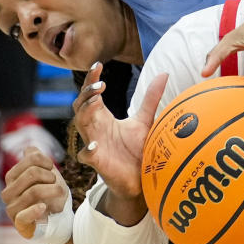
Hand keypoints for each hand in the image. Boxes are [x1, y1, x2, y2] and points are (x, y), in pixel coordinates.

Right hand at [1, 146, 69, 239]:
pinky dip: (35, 210)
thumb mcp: (47, 173)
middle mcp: (8, 192)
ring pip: (33, 192)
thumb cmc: (50, 193)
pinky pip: (23, 215)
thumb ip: (37, 159)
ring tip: (59, 192)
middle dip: (50, 177)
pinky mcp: (19, 224)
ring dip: (53, 190)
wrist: (58, 217)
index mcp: (12, 177)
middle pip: (32, 173)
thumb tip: (28, 148)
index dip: (47, 162)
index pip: (31, 159)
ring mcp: (12, 208)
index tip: (52, 170)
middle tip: (56, 184)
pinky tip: (43, 207)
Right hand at [73, 62, 167, 199]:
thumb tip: (163, 73)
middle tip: (100, 84)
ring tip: (96, 102)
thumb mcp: (145, 120)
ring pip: (80, 125)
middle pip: (80, 106)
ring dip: (85, 112)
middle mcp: (95, 128)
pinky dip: (88, 149)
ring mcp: (94, 144)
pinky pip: (86, 155)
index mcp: (103, 117)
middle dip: (87, 94)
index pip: (91, 94)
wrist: (140, 179)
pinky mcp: (97, 163)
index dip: (91, 80)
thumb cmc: (137, 149)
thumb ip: (151, 98)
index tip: (98, 64)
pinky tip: (95, 144)